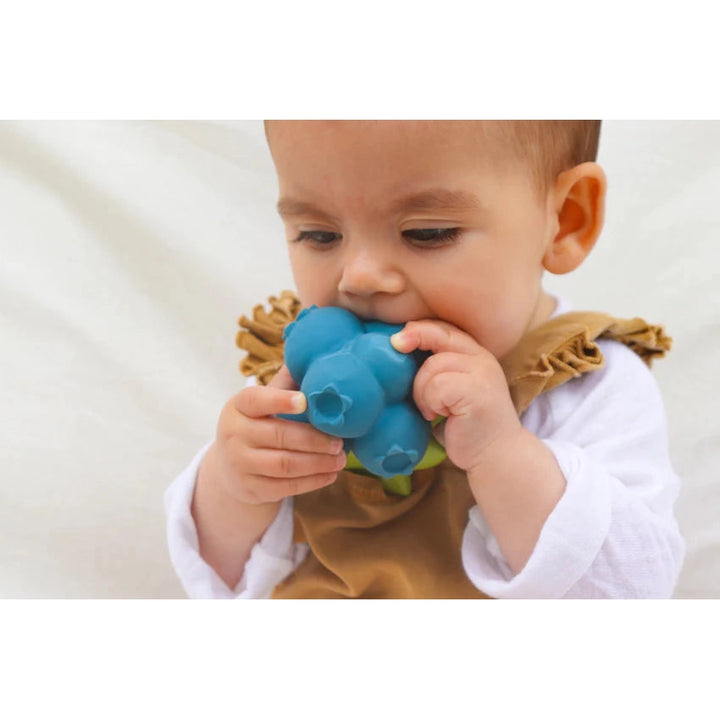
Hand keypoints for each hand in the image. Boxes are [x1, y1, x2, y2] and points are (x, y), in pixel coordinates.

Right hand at [211, 365, 346, 504]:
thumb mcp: (263, 402)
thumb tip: (316, 352)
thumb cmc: (258, 424)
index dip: (280, 400)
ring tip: (341, 458)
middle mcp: (233, 433)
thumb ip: (287, 382)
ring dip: (318, 462)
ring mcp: (239, 463)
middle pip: (278, 435)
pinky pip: (285, 487)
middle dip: (314, 439)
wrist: (229, 467)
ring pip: (284, 464)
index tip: (305, 401)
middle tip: (340, 441)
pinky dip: (312, 481)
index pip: (256, 399)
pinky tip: (330, 474)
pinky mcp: (250, 488)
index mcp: (238, 406)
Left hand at [391, 320, 522, 473]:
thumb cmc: (466, 424)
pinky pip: (436, 386)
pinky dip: (429, 402)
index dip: (418, 329)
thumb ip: (438, 367)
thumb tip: (398, 348)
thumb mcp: (453, 388)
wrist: (495, 455)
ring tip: (431, 409)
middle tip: (397, 350)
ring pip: (432, 366)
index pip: (444, 328)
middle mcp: (482, 359)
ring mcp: (482, 374)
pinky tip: (438, 416)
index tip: (396, 341)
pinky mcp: (476, 393)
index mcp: (477, 354)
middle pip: (438, 336)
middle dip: (413, 340)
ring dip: (422, 391)